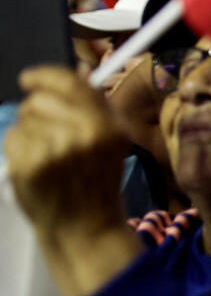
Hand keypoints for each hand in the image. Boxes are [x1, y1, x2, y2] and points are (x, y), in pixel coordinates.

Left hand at [4, 67, 129, 242]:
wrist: (85, 225)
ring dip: (30, 132)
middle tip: (47, 132)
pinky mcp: (30, 165)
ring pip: (24, 119)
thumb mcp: (112, 140)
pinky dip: (18, 149)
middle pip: (39, 100)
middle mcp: (84, 135)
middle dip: (37, 111)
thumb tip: (82, 70)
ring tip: (46, 154)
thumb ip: (97, 104)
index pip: (72, 84)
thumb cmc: (97, 179)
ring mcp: (55, 150)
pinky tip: (34, 165)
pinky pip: (12, 137)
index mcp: (108, 126)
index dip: (45, 76)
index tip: (29, 79)